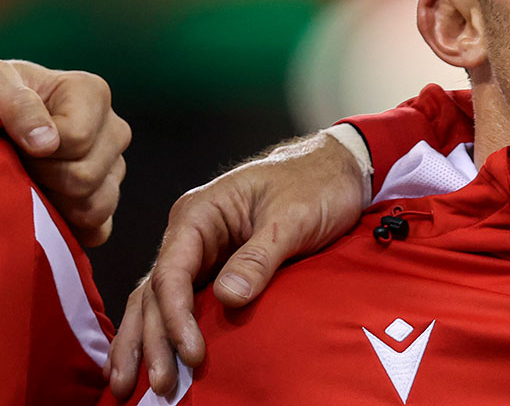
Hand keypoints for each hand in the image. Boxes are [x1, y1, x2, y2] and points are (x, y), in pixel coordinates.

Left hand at [0, 59, 130, 245]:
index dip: (37, 152)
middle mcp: (112, 129)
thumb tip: (47, 144)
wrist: (2, 121)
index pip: (76, 141)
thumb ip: (17, 105)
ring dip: (56, 205)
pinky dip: (73, 229)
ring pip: (97, 206)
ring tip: (33, 184)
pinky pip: (100, 227)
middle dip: (44, 179)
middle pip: (87, 176)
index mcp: (92, 95)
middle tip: (21, 165)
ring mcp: (113, 165)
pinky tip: (47, 214)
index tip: (16, 143)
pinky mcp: (106, 196)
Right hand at [106, 132, 365, 397]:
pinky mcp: (218, 265)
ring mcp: (202, 250)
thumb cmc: (316, 183)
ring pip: (160, 300)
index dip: (176, 318)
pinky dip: (168, 330)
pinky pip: (185, 301)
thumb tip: (228, 298)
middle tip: (158, 387)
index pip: (172, 273)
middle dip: (153, 341)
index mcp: (200, 213)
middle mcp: (191, 232)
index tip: (192, 354)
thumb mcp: (293, 217)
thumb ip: (260, 256)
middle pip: (157, 293)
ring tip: (128, 385)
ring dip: (148, 342)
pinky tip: (156, 359)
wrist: (339, 168)